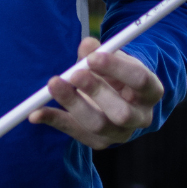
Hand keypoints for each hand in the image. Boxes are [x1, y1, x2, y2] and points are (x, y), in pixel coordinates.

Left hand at [29, 37, 163, 149]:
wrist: (122, 98)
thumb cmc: (118, 74)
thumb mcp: (114, 60)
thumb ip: (100, 52)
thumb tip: (87, 45)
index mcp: (151, 91)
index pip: (140, 81)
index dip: (117, 68)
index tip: (93, 56)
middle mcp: (141, 117)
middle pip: (122, 112)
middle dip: (96, 92)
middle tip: (74, 73)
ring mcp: (121, 133)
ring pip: (98, 125)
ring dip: (73, 104)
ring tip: (54, 83)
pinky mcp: (99, 142)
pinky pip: (75, 133)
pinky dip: (54, 121)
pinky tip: (36, 114)